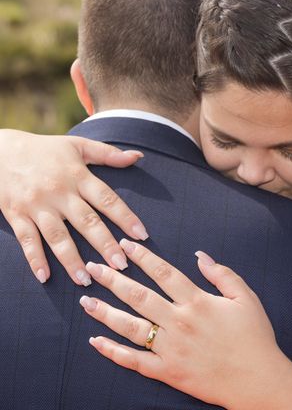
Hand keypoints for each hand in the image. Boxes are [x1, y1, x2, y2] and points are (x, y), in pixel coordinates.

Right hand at [0, 129, 147, 285]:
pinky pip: (26, 239)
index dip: (126, 217)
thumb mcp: (78, 145)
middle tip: (121, 266)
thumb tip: (138, 156)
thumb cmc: (45, 150)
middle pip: (86, 221)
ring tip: (86, 280)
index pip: (107, 199)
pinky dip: (34, 258)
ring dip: (71, 259)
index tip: (142, 235)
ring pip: (57, 236)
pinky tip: (45, 276)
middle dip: (104, 244)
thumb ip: (109, 154)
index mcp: (78, 176)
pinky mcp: (16, 214)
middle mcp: (59, 192)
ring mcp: (36, 205)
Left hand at [79, 239, 287, 408]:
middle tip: (94, 267)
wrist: (257, 379)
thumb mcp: (246, 298)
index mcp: (197, 302)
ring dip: (105, 312)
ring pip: (130, 327)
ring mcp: (170, 348)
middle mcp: (179, 322)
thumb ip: (222, 274)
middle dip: (113, 280)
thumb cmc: (254, 337)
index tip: (125, 246)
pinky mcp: (167, 371)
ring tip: (86, 300)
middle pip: (139, 296)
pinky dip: (112, 351)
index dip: (143, 258)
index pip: (164, 273)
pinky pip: (134, 361)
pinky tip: (96, 341)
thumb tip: (200, 255)